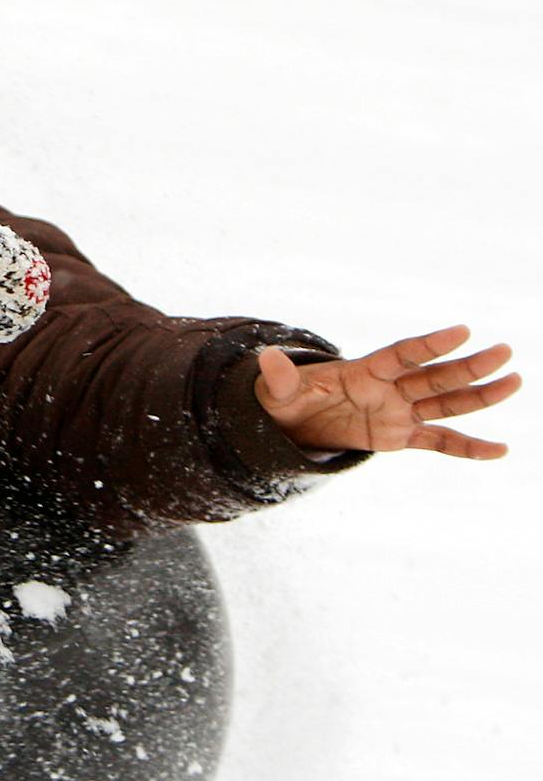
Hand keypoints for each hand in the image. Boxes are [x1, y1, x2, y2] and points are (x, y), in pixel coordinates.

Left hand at [255, 326, 518, 458]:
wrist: (294, 422)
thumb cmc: (287, 398)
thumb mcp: (279, 392)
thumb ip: (280, 378)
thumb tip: (266, 358)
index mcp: (365, 370)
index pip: (403, 354)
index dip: (430, 344)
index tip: (462, 330)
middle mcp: (390, 388)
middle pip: (435, 376)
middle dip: (469, 366)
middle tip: (505, 351)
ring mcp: (400, 411)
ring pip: (447, 403)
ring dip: (480, 396)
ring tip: (515, 382)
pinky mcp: (401, 436)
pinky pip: (440, 441)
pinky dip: (468, 447)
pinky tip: (501, 450)